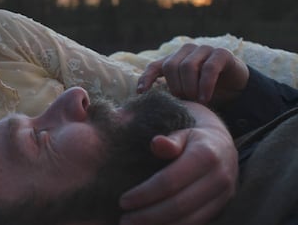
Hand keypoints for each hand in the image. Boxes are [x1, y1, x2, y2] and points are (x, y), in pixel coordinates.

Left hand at [118, 102, 237, 224]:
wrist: (224, 148)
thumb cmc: (193, 139)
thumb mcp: (182, 133)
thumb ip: (169, 140)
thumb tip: (156, 143)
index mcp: (206, 156)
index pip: (170, 181)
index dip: (145, 194)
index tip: (123, 201)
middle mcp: (219, 178)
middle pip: (179, 205)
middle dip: (149, 216)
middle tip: (125, 220)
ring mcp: (223, 197)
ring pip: (189, 220)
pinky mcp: (221, 209)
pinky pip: (196, 224)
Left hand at [137, 43, 248, 106]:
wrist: (236, 87)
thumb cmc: (205, 91)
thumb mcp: (185, 92)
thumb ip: (170, 92)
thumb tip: (147, 101)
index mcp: (175, 59)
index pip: (155, 66)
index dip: (146, 78)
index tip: (141, 93)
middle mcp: (187, 51)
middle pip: (171, 66)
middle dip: (175, 87)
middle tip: (184, 101)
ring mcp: (204, 49)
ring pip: (188, 66)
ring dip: (190, 87)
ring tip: (195, 102)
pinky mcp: (221, 53)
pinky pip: (209, 68)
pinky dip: (205, 85)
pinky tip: (204, 99)